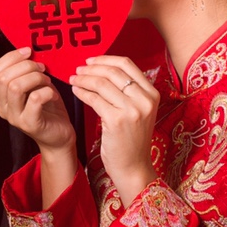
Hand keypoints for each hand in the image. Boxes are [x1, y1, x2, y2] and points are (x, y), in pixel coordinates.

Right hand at [0, 48, 77, 206]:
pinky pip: (35, 99)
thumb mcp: (35, 85)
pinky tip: (54, 95)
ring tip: (47, 81)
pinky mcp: (30, 124)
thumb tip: (28, 50)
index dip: (11, 57)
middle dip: (26, 66)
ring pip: (16, 87)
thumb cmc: (48, 107)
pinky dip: (47, 91)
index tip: (29, 52)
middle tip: (43, 69)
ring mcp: (15, 118)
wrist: (60, 136)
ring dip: (36, 78)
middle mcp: (3, 108)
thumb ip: (27, 71)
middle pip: (4, 77)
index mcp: (1, 96)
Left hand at [69, 55, 158, 206]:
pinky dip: (82, 93)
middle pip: (113, 71)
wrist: (133, 167)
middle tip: (78, 69)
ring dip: (84, 79)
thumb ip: (128, 92)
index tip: (90, 61)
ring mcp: (132, 110)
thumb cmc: (131, 140)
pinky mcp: (117, 120)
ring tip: (73, 79)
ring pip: (102, 83)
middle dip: (91, 68)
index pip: (127, 64)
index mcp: (152, 94)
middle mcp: (145, 100)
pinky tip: (75, 91)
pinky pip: (94, 99)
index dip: (106, 59)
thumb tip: (103, 69)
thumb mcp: (138, 112)